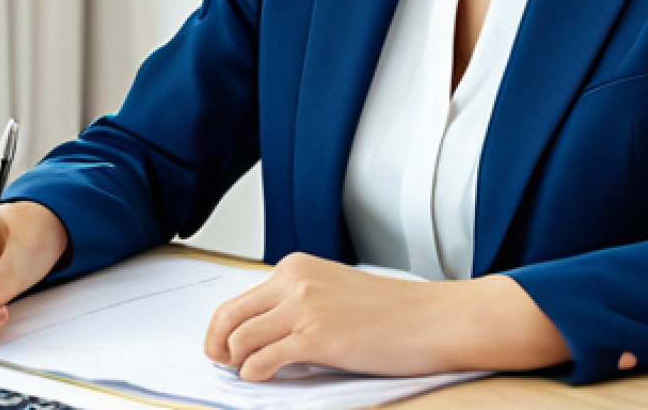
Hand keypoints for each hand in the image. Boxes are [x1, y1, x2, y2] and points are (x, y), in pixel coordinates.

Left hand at [204, 252, 570, 381]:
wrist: (431, 318)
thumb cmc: (389, 311)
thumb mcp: (333, 292)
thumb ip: (297, 303)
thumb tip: (261, 333)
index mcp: (296, 268)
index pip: (238, 298)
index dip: (221, 328)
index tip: (220, 349)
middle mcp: (294, 281)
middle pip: (228, 315)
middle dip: (216, 345)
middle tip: (220, 366)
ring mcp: (304, 307)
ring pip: (240, 339)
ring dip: (235, 362)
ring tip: (246, 375)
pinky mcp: (317, 336)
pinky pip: (263, 359)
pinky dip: (254, 374)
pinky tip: (261, 379)